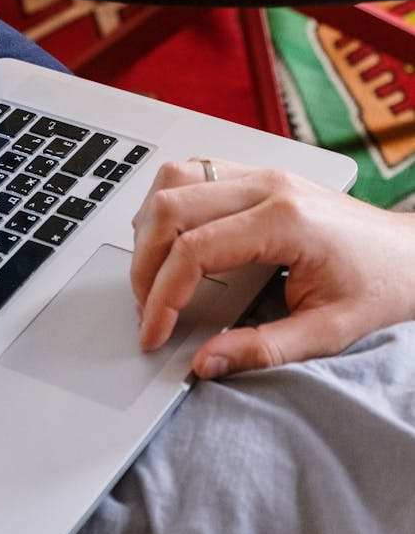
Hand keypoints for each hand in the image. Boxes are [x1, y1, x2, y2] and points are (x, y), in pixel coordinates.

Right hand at [131, 158, 414, 377]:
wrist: (413, 254)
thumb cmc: (382, 284)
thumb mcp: (329, 331)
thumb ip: (263, 348)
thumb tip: (206, 361)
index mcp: (286, 220)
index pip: (195, 249)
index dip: (162, 296)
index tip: (154, 332)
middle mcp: (268, 186)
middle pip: (172, 208)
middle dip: (145, 264)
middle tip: (147, 308)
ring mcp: (261, 174)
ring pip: (174, 180)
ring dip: (150, 228)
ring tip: (153, 275)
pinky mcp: (257, 176)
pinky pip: (193, 172)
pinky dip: (168, 205)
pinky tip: (171, 238)